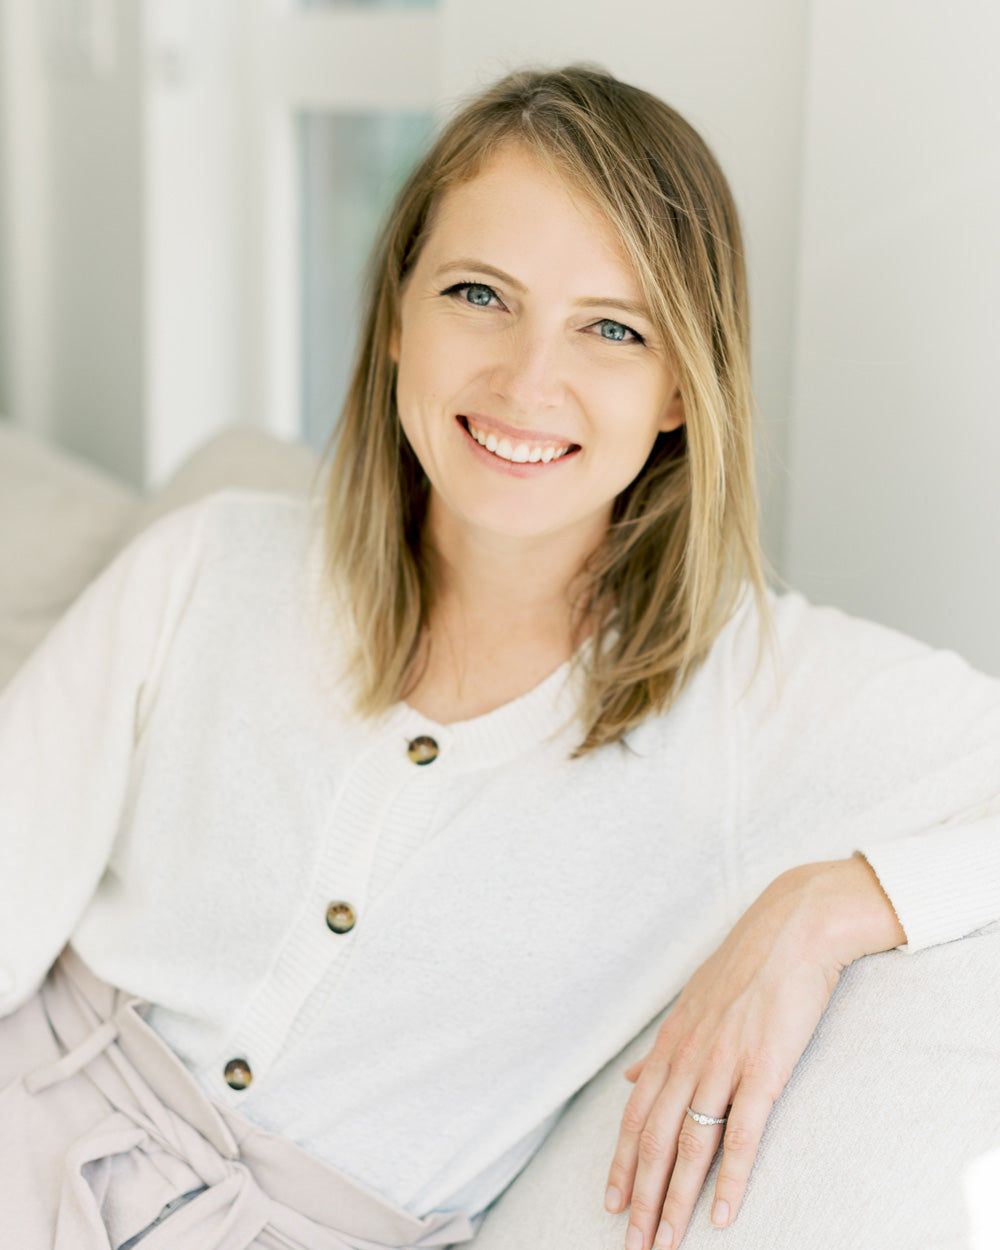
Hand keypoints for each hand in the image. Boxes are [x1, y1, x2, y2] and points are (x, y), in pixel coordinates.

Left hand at [604, 856, 905, 1249]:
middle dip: (641, 1196)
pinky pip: (743, 1134)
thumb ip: (662, 1047)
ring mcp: (724, 1064)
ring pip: (690, 1145)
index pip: (636, 1115)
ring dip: (675, 1200)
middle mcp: (689, 1056)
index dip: (622, 1163)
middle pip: (655, 1140)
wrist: (793, 929)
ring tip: (665, 1242)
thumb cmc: (747, 966)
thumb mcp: (692, 1002)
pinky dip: (730, 1178)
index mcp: (672, 1042)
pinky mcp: (764, 1069)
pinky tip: (721, 1215)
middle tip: (633, 1244)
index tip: (611, 1203)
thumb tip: (631, 1077)